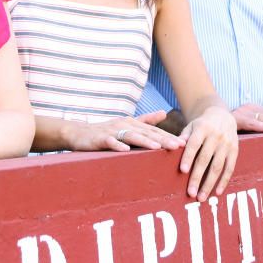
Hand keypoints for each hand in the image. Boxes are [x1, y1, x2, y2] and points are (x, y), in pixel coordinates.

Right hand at [64, 112, 185, 151]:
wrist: (79, 133)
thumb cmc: (105, 131)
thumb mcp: (127, 124)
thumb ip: (146, 119)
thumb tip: (164, 112)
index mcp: (132, 123)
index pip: (153, 131)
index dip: (168, 137)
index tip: (184, 144)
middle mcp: (124, 125)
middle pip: (145, 133)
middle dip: (162, 140)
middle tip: (177, 146)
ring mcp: (111, 131)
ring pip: (130, 136)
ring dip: (144, 142)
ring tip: (157, 148)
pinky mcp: (99, 138)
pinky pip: (109, 142)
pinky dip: (117, 145)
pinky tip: (125, 150)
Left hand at [178, 106, 237, 200]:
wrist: (222, 116)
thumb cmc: (201, 124)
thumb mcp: (191, 126)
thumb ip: (184, 136)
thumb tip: (174, 146)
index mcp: (202, 128)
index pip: (194, 144)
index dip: (188, 157)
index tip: (182, 171)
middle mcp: (216, 136)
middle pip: (205, 159)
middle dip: (197, 177)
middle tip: (190, 193)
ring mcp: (226, 144)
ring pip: (217, 166)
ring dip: (209, 183)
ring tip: (201, 197)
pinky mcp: (234, 151)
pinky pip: (230, 168)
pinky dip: (224, 181)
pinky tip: (217, 192)